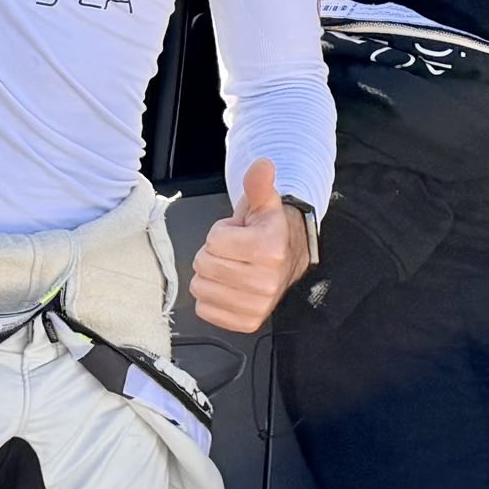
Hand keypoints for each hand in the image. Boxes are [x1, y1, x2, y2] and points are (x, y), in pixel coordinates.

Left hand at [188, 160, 309, 334]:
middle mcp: (266, 282)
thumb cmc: (268, 232)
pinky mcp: (246, 323)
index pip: (214, 240)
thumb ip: (258, 184)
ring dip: (210, 276)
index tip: (238, 235)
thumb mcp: (263, 203)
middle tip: (233, 252)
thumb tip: (262, 164)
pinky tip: (229, 288)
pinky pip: (204, 309)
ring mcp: (257, 306)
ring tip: (232, 267)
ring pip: (200, 287)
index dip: (221, 233)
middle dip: (213, 254)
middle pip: (203, 264)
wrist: (288, 260)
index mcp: (269, 250)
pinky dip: (211, 298)